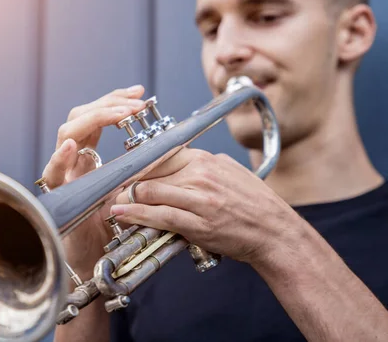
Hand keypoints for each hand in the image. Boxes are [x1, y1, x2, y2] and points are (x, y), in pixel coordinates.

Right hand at [41, 85, 146, 274]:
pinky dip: (60, 157)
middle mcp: (74, 159)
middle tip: (135, 102)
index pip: (97, 116)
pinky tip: (72, 146)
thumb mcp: (129, 188)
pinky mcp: (58, 196)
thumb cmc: (111, 226)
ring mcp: (64, 174)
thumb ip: (138, 166)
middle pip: (81, 117)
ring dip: (94, 119)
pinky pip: (52, 172)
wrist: (95, 260)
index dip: (115, 100)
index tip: (140, 93)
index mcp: (90, 155)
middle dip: (108, 103)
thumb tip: (163, 143)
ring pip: (67, 133)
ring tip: (121, 114)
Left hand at [112, 148, 303, 264]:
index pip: (161, 155)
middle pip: (151, 173)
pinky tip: (123, 215)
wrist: (274, 231)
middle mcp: (200, 174)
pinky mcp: (198, 222)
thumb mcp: (230, 171)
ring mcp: (199, 199)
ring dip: (127, 199)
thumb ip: (204, 165)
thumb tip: (181, 161)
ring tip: (114, 204)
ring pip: (151, 193)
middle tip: (113, 190)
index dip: (138, 165)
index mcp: (206, 159)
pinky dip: (137, 215)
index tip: (126, 172)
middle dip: (128, 183)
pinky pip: (160, 216)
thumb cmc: (254, 203)